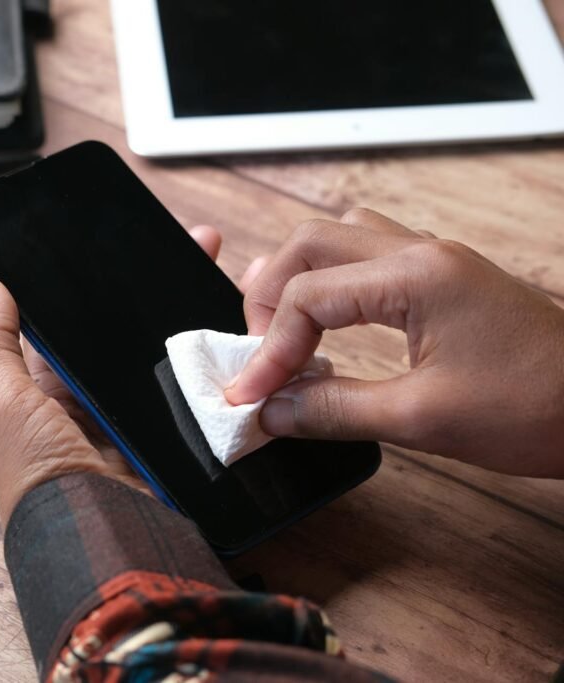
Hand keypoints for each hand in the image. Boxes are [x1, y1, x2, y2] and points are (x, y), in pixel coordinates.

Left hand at [0, 227, 226, 525]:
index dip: (92, 283)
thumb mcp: (3, 402)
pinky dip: (223, 358)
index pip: (74, 323)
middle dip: (157, 289)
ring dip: (197, 314)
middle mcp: (99, 400)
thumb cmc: (41, 472)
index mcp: (52, 390)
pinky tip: (245, 318)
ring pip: (172, 353)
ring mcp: (144, 415)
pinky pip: (204, 387)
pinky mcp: (183, 432)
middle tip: (194, 241)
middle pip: (129, 333)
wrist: (100, 536)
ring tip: (223, 264)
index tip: (118, 236)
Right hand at [224, 209, 563, 478]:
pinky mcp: (446, 279)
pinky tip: (330, 324)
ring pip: (341, 240)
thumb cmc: (539, 406)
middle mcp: (422, 253)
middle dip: (271, 297)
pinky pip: (370, 259)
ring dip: (300, 281)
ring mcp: (436, 261)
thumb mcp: (422, 419)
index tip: (254, 394)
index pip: (308, 295)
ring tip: (284, 333)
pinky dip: (334, 287)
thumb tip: (275, 411)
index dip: (269, 348)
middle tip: (261, 353)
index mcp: (417, 275)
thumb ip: (335, 410)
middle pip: (311, 243)